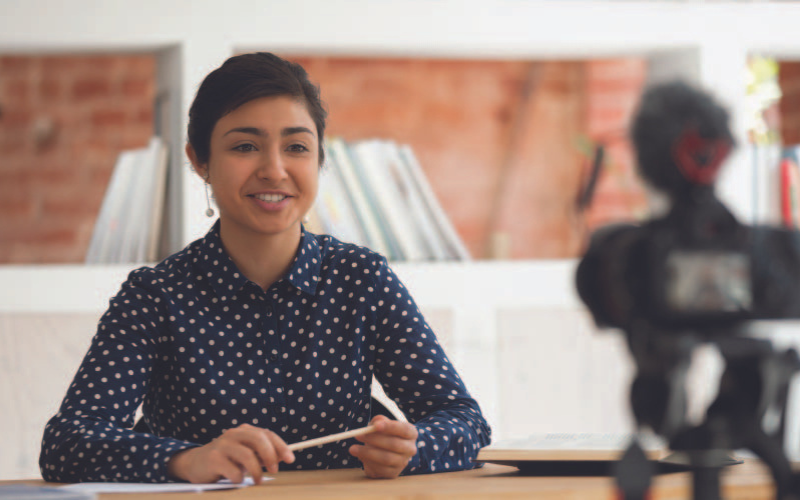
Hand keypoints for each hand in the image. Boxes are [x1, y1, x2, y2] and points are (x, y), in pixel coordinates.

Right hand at [167, 424, 293, 483]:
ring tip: (258, 481)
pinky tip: (237, 480)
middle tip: (274, 470)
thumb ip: (260, 454)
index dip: (281, 446)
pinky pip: (233, 470)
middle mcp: (234, 434)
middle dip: (270, 455)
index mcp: (244, 431)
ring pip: (247, 455)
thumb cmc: (226, 460)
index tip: (290, 459)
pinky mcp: (213, 458)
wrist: (195, 464)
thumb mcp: (244, 454)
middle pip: (258, 439)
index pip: (267, 434)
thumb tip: (281, 458)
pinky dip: (239, 478)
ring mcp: (222, 445)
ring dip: (256, 471)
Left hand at [348, 415, 417, 478]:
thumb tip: (374, 424)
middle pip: (394, 444)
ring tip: (353, 448)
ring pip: (386, 458)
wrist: (387, 451)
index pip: (403, 429)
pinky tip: (360, 456)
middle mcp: (410, 449)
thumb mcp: (383, 424)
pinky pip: (380, 469)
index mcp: (411, 433)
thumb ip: (379, 421)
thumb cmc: (385, 434)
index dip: (390, 427)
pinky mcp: (393, 474)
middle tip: (358, 435)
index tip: (376, 425)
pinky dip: (368, 462)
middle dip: (374, 439)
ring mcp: (403, 463)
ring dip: (367, 453)